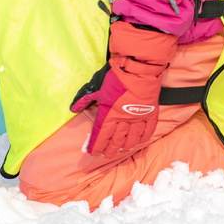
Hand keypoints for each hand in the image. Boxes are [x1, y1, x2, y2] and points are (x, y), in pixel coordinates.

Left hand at [70, 21, 176, 156]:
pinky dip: (143, 138)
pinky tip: (139, 141)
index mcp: (108, 114)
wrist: (138, 68)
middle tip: (107, 154)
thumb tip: (73, 108)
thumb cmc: (116, 76)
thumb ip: (84, 99)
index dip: (96, 146)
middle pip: (116, 140)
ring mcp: (138, 117)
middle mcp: (123, 120)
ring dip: (126, 146)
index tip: (93, 153)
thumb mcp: (96, 86)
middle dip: (110, 149)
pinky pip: (148, 130)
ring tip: (122, 149)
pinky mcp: (150, 113)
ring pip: (132, 138)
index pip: (101, 135)